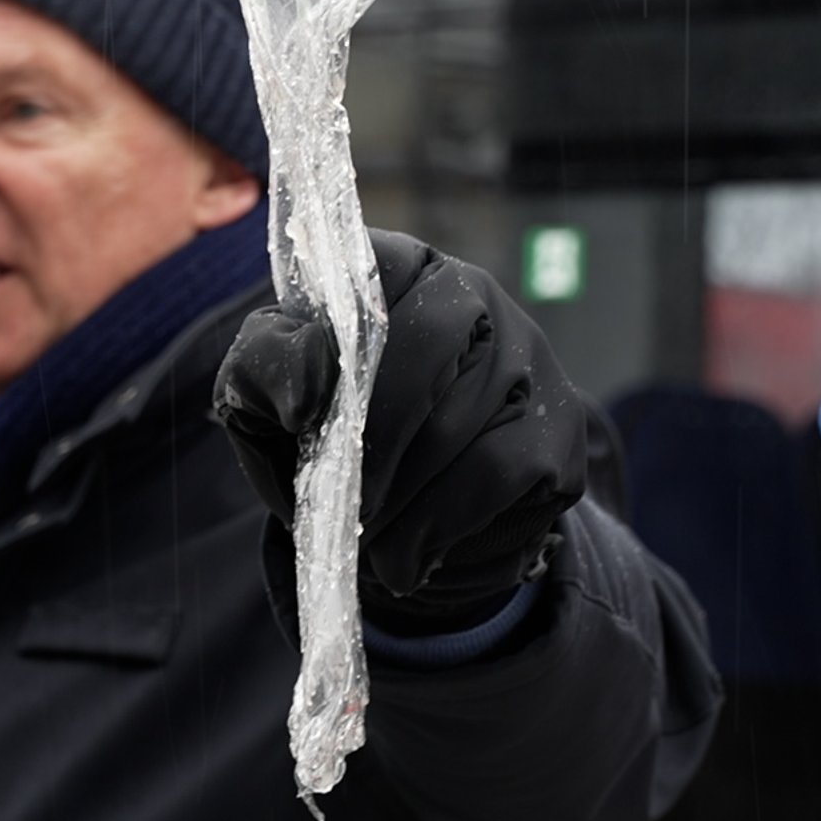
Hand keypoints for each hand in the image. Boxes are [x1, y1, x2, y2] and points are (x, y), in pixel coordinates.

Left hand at [214, 229, 587, 634]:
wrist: (403, 532)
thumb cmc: (329, 446)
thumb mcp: (267, 406)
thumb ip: (262, 370)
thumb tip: (302, 391)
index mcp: (397, 271)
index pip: (373, 264)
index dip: (331, 335)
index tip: (295, 412)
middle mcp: (474, 296)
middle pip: (425, 344)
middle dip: (370, 439)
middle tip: (340, 501)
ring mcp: (529, 360)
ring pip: (457, 421)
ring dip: (398, 498)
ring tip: (367, 539)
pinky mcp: (558, 431)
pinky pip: (497, 473)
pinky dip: (438, 526)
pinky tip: (409, 556)